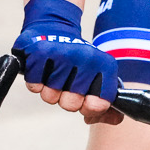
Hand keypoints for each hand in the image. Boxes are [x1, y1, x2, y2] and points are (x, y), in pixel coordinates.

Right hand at [14, 0, 121, 123]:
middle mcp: (86, 58)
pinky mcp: (39, 53)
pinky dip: (36, 83)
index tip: (86, 100)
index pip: (99, 104)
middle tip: (67, 84)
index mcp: (105, 65)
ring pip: (51, 97)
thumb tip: (115, 120)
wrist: (53, 30)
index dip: (90, 109)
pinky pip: (35, 87)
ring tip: (55, 75)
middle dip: (67, 100)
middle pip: (72, 105)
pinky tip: (44, 70)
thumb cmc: (78, 62)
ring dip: (50, 91)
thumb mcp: (98, 77)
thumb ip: (108, 103)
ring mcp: (63, 54)